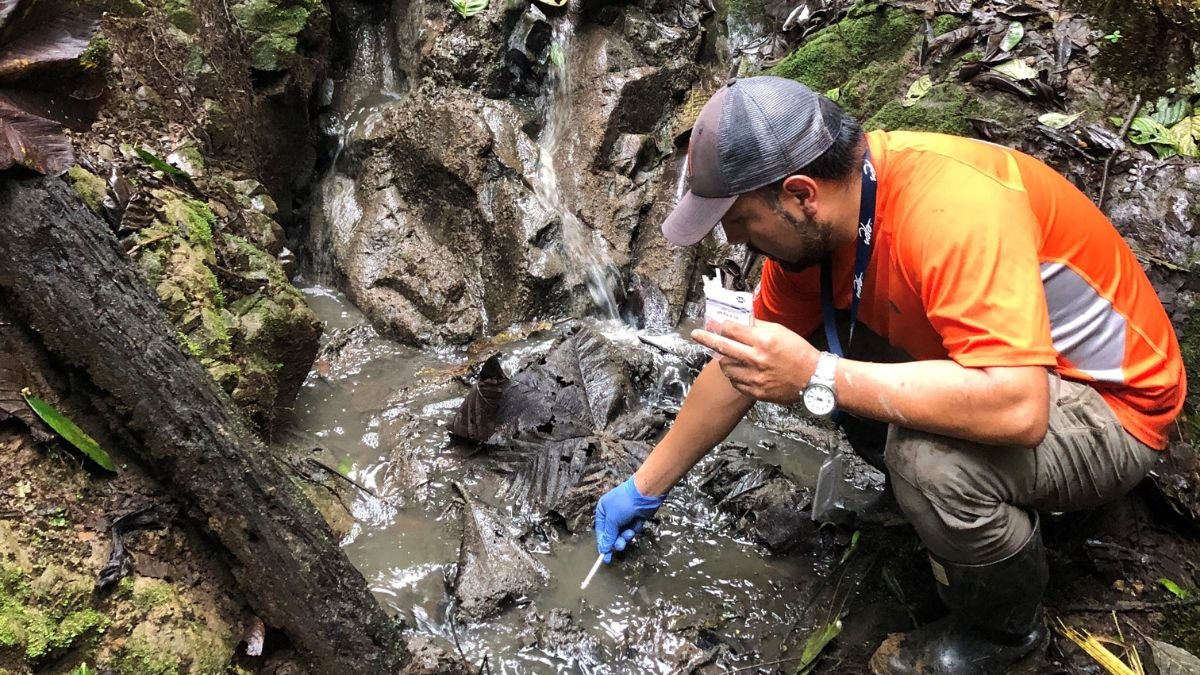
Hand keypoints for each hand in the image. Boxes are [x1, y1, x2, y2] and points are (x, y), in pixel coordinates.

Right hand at [594, 476, 663, 563]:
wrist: (645, 492)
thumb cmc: (624, 502)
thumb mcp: (612, 520)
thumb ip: (608, 536)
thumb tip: (603, 549)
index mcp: (603, 510)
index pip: (601, 531)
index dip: (603, 544)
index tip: (606, 557)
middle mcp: (612, 513)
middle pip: (613, 534)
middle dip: (617, 540)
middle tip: (620, 546)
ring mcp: (625, 516)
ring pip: (623, 533)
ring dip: (626, 535)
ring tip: (630, 532)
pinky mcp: (636, 517)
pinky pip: (632, 529)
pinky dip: (634, 529)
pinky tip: (636, 524)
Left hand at [691, 320, 818, 403]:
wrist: (814, 379)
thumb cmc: (799, 352)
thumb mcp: (781, 331)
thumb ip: (758, 327)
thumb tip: (740, 321)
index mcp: (763, 340)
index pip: (732, 329)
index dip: (723, 326)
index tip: (718, 325)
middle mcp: (756, 359)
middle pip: (721, 347)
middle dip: (705, 338)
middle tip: (696, 335)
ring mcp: (754, 377)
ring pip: (725, 366)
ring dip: (724, 359)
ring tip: (729, 356)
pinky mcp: (756, 392)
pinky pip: (735, 382)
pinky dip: (734, 375)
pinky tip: (740, 371)